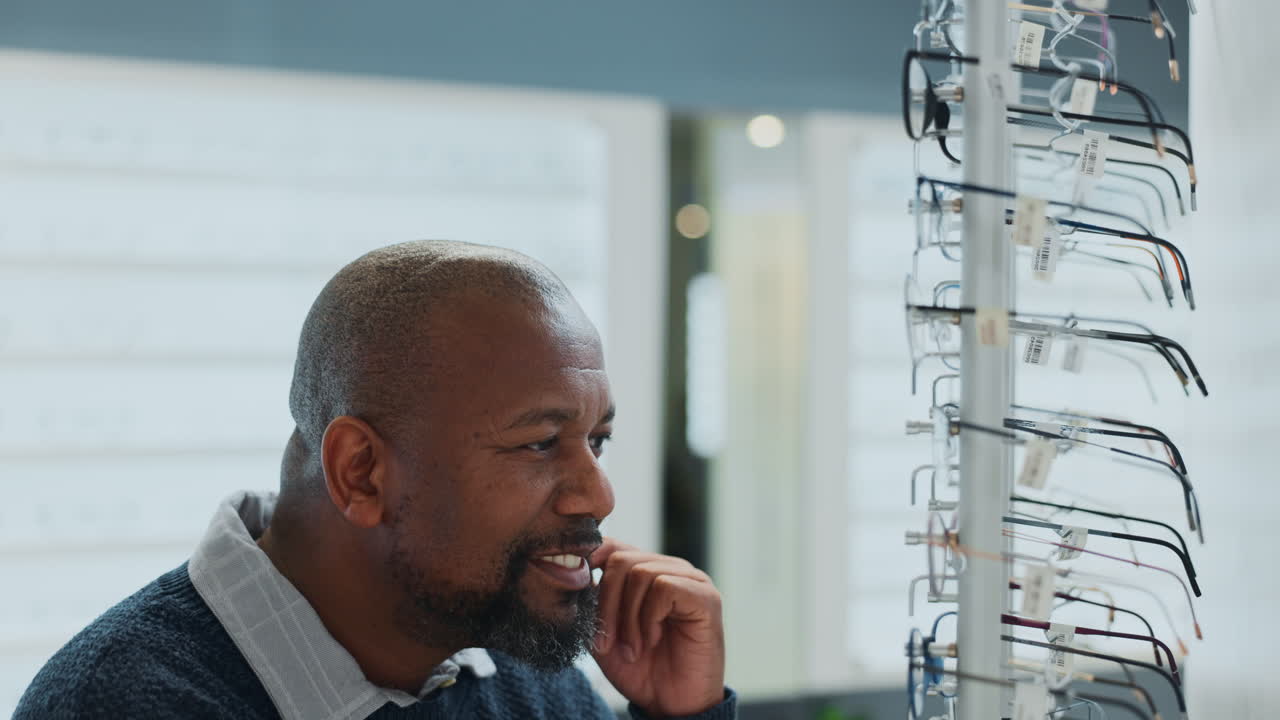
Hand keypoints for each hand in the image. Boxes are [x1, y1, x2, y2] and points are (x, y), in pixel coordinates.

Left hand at [588, 538, 724, 717]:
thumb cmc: (640, 669)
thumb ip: (591, 602)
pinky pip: (664, 587)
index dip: (590, 560)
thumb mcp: (603, 632)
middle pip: (622, 558)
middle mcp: (670, 569)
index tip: (576, 590)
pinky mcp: (705, 597)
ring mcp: (691, 580)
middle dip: (606, 603)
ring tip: (633, 648)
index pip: (614, 545)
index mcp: (647, 572)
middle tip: (608, 642)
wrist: (671, 705)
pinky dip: (649, 618)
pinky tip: (653, 639)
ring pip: (640, 573)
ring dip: (628, 618)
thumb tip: (574, 573)